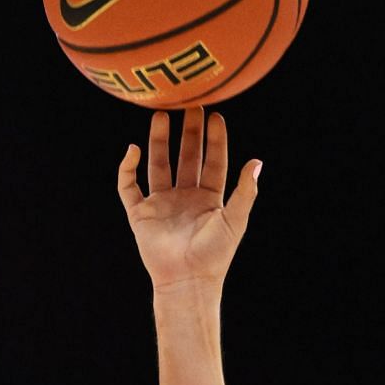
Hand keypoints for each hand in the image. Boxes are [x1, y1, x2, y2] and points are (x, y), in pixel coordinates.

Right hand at [118, 110, 260, 290]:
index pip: (213, 162)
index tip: (215, 116)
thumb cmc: (214, 256)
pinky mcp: (140, 214)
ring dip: (159, 140)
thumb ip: (245, 191)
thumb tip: (257, 161)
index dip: (215, 140)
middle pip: (186, 157)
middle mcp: (185, 197)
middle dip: (188, 132)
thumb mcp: (235, 220)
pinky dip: (127, 168)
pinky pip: (129, 186)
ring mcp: (162, 204)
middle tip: (190, 104)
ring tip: (160, 114)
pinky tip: (133, 150)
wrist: (187, 280)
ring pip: (158, 164)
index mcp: (209, 199)